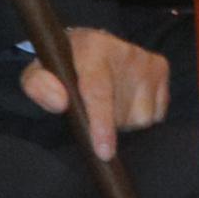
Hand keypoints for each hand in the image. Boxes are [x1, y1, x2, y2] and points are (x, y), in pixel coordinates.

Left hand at [24, 25, 171, 161]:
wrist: (92, 45)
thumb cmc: (62, 66)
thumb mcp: (37, 73)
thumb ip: (38, 86)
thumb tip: (60, 103)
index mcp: (91, 48)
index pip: (99, 92)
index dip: (101, 125)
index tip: (104, 152)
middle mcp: (124, 51)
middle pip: (121, 115)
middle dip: (108, 125)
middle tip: (93, 111)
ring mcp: (146, 60)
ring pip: (142, 118)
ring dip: (125, 121)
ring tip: (111, 103)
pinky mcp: (161, 67)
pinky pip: (156, 113)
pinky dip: (141, 113)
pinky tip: (128, 98)